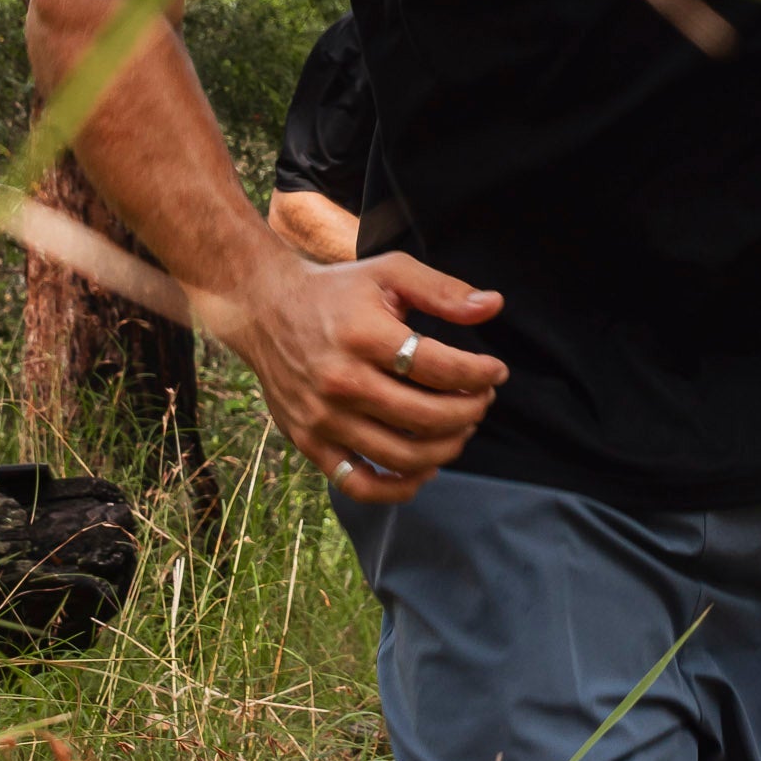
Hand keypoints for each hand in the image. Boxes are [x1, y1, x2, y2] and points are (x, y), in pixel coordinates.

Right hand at [221, 246, 505, 506]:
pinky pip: (359, 484)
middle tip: (481, 400)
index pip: (438, 367)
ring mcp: (323, 418)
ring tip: (461, 428)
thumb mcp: (389, 272)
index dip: (479, 374)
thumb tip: (494, 306)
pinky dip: (399, 488)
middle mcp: (341, 382)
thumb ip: (442, 291)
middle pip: (426, 417)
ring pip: (402, 456)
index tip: (496, 371)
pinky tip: (425, 469)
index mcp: (363, 335)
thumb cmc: (337, 291)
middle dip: (470, 412)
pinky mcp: (309, 442)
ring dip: (447, 448)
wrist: (264, 310)